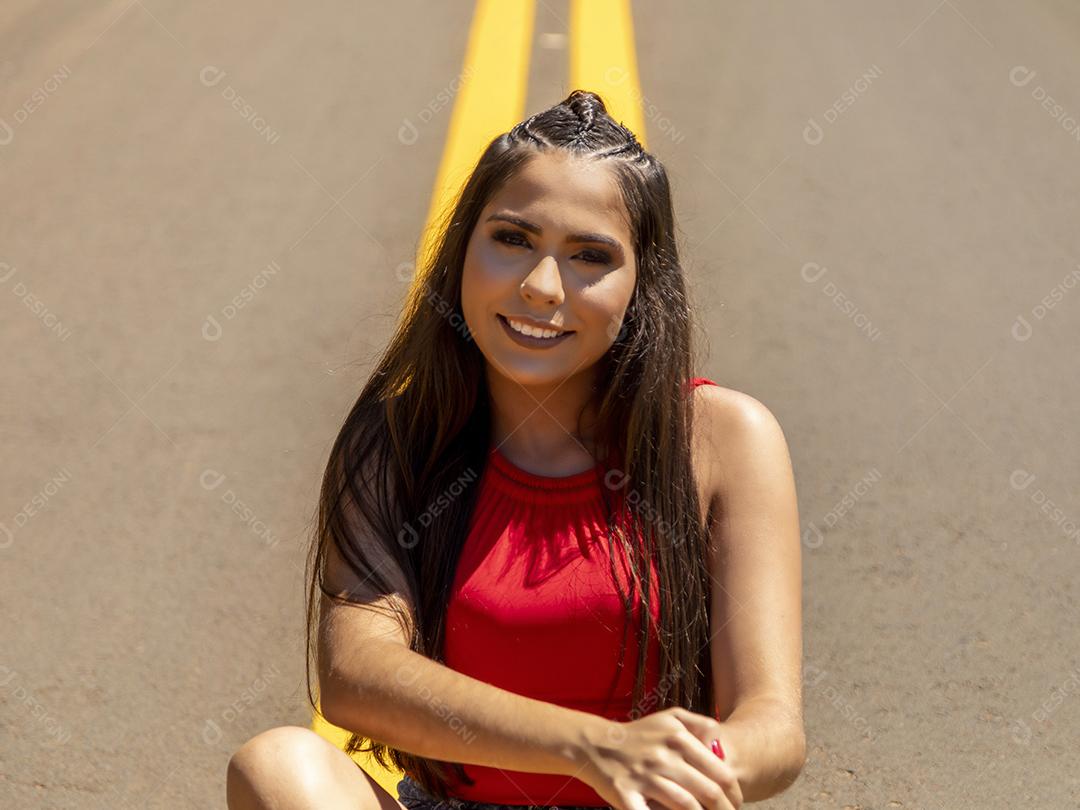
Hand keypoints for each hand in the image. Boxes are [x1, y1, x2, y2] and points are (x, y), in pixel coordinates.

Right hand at [577, 706, 742, 809]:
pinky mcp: (625, 792)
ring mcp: (644, 775)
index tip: (736, 803)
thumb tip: (724, 747)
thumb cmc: (639, 735)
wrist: (595, 743)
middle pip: (708, 792)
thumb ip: (700, 726)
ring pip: (686, 805)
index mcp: (678, 736)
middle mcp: (663, 754)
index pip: (721, 772)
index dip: (735, 793)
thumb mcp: (670, 718)